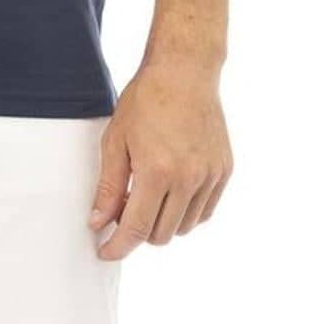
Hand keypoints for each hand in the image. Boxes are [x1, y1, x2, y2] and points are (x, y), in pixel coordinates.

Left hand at [88, 55, 232, 260]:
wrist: (184, 72)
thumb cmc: (146, 101)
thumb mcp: (116, 141)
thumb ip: (108, 187)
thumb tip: (98, 222)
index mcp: (157, 172)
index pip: (135, 229)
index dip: (117, 247)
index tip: (105, 251)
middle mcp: (188, 179)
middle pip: (160, 234)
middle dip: (137, 232)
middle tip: (123, 211)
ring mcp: (210, 176)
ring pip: (184, 227)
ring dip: (163, 223)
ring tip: (148, 195)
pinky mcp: (224, 171)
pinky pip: (204, 212)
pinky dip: (186, 212)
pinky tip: (171, 193)